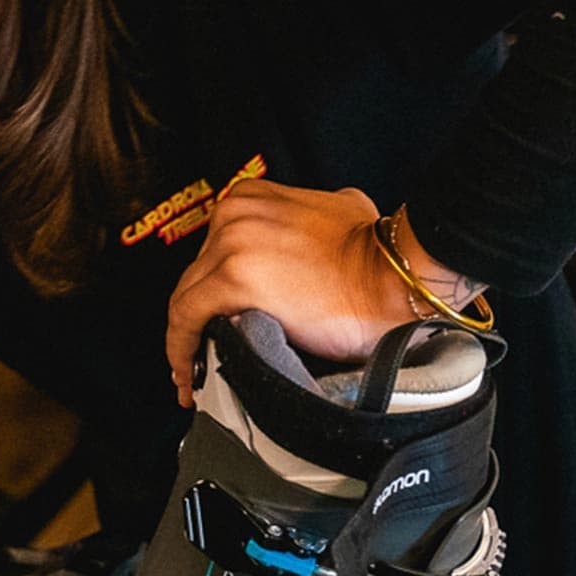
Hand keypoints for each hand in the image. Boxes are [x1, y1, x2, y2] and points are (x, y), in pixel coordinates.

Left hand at [164, 179, 416, 407]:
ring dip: (188, 341)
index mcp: (251, 197)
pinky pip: (186, 320)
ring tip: (194, 376)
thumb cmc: (375, 256)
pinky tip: (190, 378)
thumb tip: (299, 242)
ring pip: (187, 300)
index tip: (209, 322)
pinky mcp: (232, 279)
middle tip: (201, 356)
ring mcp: (231, 244)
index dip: (207, 291)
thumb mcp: (338, 210)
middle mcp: (234, 214)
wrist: (393, 277)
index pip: (212, 252)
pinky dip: (182, 351)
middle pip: (197, 277)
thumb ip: (305, 219)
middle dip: (198, 319)